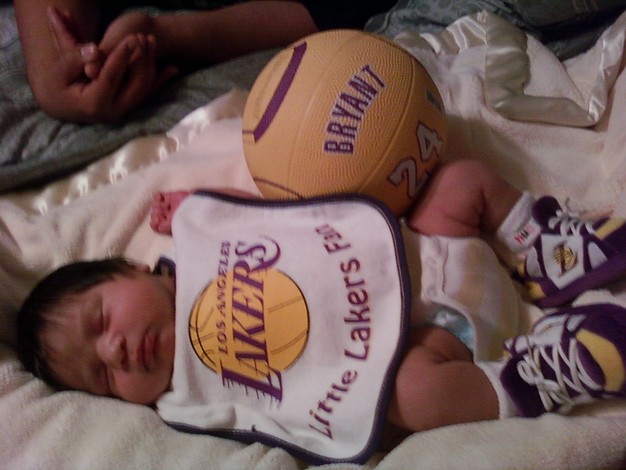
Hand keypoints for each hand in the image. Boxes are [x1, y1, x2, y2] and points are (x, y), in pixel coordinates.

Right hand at [43, 7, 176, 122]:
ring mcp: (123, 111)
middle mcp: (113, 112)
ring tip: (151, 41)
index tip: (131, 38)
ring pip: (144, 89)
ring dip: (151, 65)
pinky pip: (147, 93)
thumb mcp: (59, 72)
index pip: (111, 77)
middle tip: (143, 36)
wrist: (59, 104)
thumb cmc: (56, 85)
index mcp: (93, 105)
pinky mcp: (128, 107)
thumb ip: (75, 60)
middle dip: (141, 59)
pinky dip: (159, 80)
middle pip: (135, 85)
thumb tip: (95, 50)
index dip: (122, 56)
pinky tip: (173, 68)